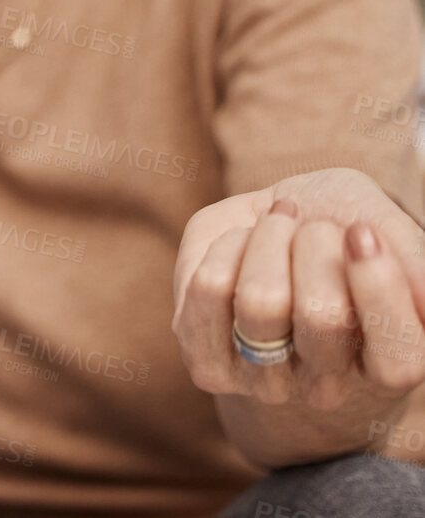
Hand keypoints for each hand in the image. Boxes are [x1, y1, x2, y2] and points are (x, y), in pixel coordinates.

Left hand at [173, 167, 424, 411]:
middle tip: (317, 226)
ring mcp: (265, 384)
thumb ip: (411, 260)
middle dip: (316, 244)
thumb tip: (422, 298)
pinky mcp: (210, 364)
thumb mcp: (385, 229)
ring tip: (278, 226)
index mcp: (389, 367)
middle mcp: (329, 388)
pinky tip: (240, 243)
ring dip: (269, 239)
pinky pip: (210, 290)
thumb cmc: (342, 238)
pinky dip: (225, 247)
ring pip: (262, 301)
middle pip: (323, 316)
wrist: (275, 240)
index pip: (397, 357)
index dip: (377, 285)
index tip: (361, 231)